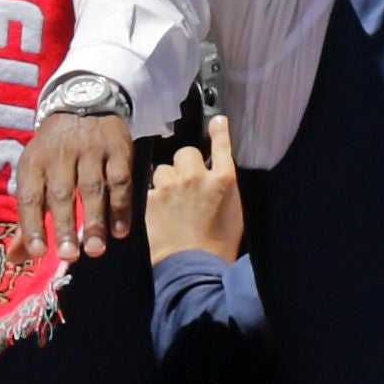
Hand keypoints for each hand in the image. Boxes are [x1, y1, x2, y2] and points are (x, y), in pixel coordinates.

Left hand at [13, 107, 134, 262]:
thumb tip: (16, 259)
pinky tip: (120, 230)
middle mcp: (60, 156)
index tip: (37, 252)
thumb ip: (28, 218)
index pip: (30, 197)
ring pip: (93, 189)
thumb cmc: (54, 151)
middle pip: (62, 194)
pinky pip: (121, 181)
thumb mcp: (35, 174)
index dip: (32, 224)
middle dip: (65, 226)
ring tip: (95, 250)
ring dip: (95, 221)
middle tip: (69, 255)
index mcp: (34, 163)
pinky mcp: (118, 150)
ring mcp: (91, 152)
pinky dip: (121, 207)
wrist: (85, 104)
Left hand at [145, 114, 241, 264]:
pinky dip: (152, 195)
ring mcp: (173, 186)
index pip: (222, 145)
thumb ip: (223, 186)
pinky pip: (149, 186)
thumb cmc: (219, 242)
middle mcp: (199, 176)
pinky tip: (158, 209)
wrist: (194, 263)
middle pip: (186, 153)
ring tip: (170, 199)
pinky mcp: (151, 198)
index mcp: (224, 179)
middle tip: (185, 181)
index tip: (218, 121)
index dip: (219, 131)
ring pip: (163, 168)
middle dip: (185, 164)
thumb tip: (215, 176)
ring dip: (165, 179)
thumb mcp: (233, 209)